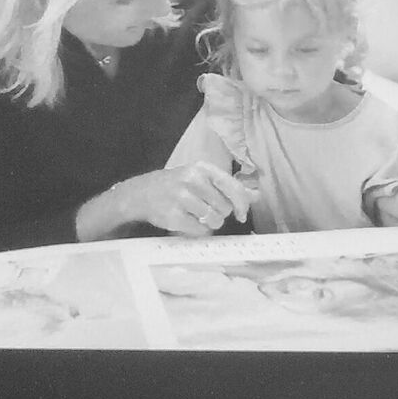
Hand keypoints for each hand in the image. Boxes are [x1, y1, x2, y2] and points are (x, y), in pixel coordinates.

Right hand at [115, 162, 254, 236]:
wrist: (141, 194)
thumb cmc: (176, 185)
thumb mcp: (200, 178)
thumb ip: (228, 187)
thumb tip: (256, 196)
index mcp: (201, 168)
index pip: (232, 187)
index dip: (241, 204)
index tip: (242, 215)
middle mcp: (192, 180)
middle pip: (224, 207)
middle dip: (219, 213)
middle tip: (205, 209)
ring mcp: (181, 198)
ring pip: (214, 220)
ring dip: (209, 223)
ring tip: (196, 215)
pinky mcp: (174, 216)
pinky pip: (200, 230)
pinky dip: (197, 230)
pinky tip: (188, 222)